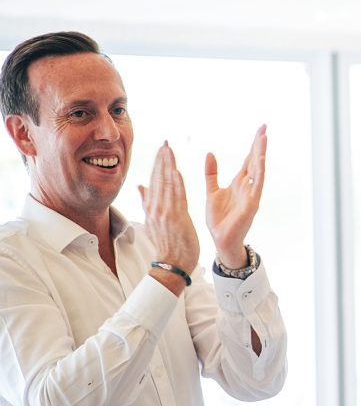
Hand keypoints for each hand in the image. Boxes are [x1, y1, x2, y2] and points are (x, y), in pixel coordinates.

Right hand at [139, 142, 200, 273]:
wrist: (171, 263)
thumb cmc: (166, 243)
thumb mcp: (152, 221)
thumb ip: (146, 202)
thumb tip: (140, 185)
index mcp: (151, 207)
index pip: (154, 180)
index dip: (157, 163)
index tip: (161, 148)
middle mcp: (156, 208)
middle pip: (158, 179)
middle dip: (162, 160)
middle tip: (165, 142)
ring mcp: (165, 213)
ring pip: (166, 185)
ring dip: (168, 167)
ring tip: (170, 150)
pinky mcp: (176, 218)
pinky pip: (176, 198)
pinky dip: (176, 184)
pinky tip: (176, 171)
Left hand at [206, 126, 266, 267]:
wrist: (221, 240)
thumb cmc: (219, 219)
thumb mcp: (212, 191)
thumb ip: (211, 173)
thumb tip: (210, 153)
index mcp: (239, 182)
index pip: (248, 159)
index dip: (253, 144)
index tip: (260, 129)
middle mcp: (248, 186)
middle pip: (255, 160)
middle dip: (259, 144)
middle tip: (264, 127)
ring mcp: (251, 194)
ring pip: (258, 170)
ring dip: (260, 154)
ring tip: (263, 138)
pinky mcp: (251, 204)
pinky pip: (257, 186)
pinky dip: (259, 173)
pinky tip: (261, 161)